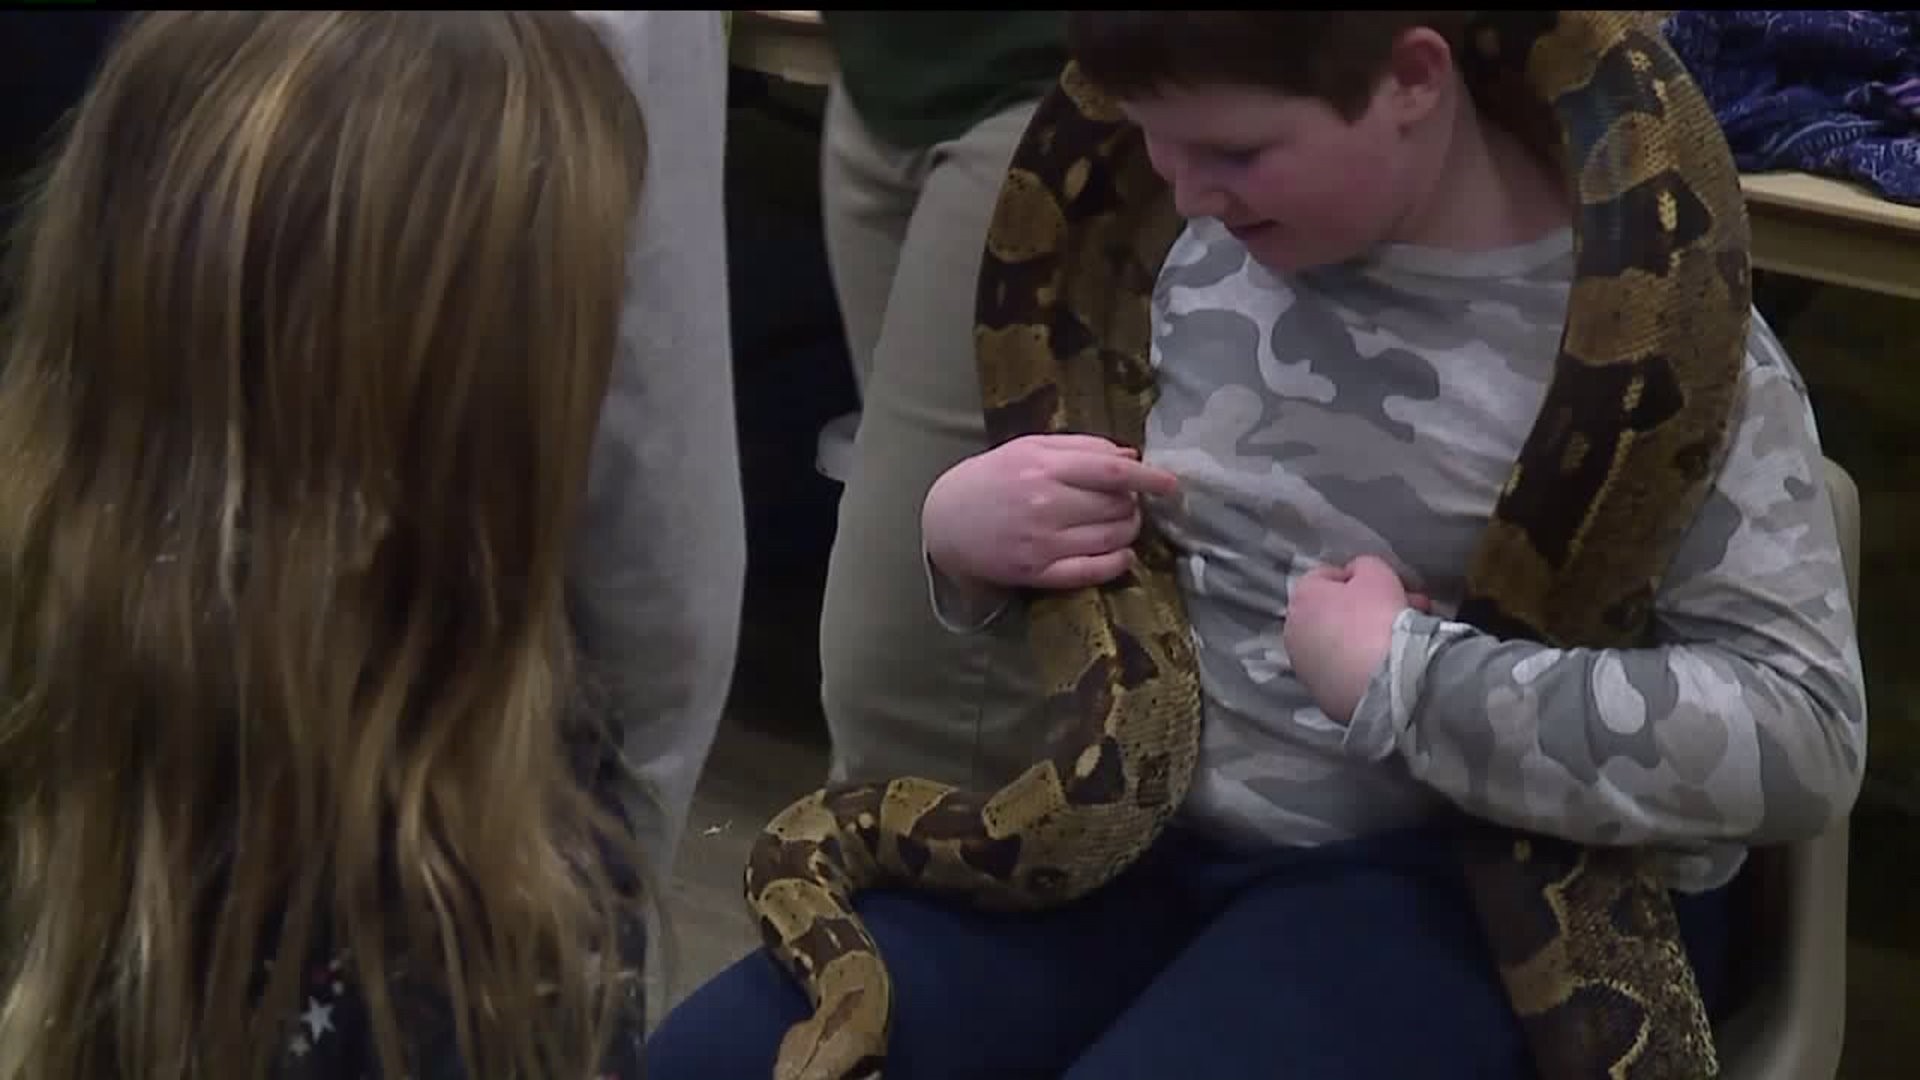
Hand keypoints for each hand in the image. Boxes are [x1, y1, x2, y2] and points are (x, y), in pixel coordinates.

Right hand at [922, 433, 1179, 590]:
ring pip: (1111, 539)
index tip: (1171, 484)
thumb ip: (1081, 447)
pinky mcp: (1038, 572)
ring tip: (1122, 523)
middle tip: (1128, 502)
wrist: (946, 521)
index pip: (1111, 473)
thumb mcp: (1030, 448)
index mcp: (1044, 467)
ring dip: (1128, 531)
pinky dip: (1117, 563)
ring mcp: (1043, 542)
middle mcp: (1046, 505)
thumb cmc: (992, 478)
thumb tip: (1132, 457)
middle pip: (1116, 507)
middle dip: (1134, 505)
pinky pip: (1092, 572)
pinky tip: (1121, 554)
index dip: (1148, 480)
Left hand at [1284, 555, 1432, 725]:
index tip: (1382, 586)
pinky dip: (1361, 668)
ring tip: (1399, 642)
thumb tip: (1356, 574)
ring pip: (1338, 645)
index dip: (1357, 578)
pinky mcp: (1322, 696)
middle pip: (1332, 612)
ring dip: (1363, 639)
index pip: (1325, 576)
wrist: (1389, 680)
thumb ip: (1362, 566)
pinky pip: (1343, 673)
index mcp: (1301, 598)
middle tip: (1400, 609)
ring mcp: (1305, 669)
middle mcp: (1294, 633)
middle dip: (1366, 608)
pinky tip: (1387, 668)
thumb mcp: (1377, 572)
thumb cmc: (1379, 619)